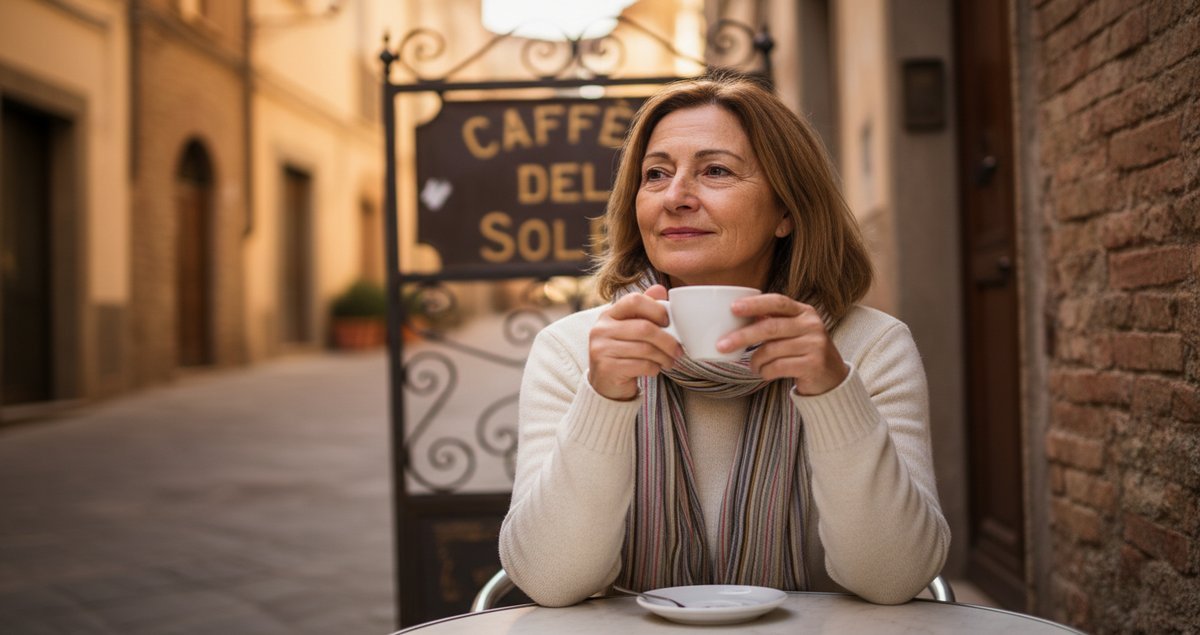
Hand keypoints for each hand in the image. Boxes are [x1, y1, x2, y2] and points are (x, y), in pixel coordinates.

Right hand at [588, 285, 682, 400]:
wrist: (606, 383)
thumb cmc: (623, 353)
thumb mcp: (631, 328)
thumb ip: (645, 309)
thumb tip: (660, 289)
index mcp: (609, 314)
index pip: (634, 300)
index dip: (656, 309)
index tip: (667, 322)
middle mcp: (601, 329)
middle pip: (644, 328)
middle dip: (667, 340)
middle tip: (678, 350)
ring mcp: (601, 349)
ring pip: (645, 349)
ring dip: (664, 357)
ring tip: (669, 361)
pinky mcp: (607, 368)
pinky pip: (641, 365)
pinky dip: (654, 368)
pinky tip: (655, 369)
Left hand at [716, 294, 847, 395]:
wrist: (831, 377)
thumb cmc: (802, 350)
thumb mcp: (792, 330)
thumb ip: (772, 321)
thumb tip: (735, 315)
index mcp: (804, 311)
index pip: (778, 302)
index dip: (755, 304)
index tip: (733, 308)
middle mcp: (812, 325)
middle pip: (770, 327)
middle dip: (743, 336)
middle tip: (721, 345)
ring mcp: (815, 344)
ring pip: (771, 350)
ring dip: (755, 361)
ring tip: (753, 365)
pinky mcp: (813, 364)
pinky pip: (778, 367)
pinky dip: (765, 372)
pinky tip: (764, 373)